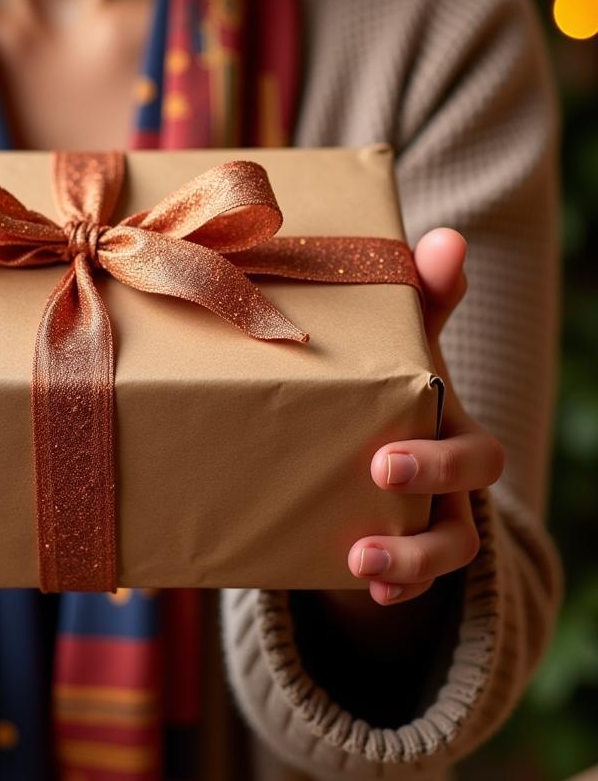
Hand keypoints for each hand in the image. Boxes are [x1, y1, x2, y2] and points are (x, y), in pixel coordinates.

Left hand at [347, 227, 504, 605]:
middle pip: (473, 479)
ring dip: (414, 557)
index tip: (392, 449)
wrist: (353, 456)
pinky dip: (399, 587)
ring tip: (363, 561)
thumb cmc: (376, 386)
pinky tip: (367, 589)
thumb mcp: (389, 347)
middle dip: (434, 477)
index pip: (470, 433)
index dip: (445, 449)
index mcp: (446, 417)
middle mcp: (451, 467)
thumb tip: (452, 237)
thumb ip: (416, 300)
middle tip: (381, 470)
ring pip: (454, 541)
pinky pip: (421, 578)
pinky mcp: (404, 549)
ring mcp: (433, 512)